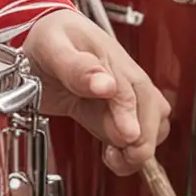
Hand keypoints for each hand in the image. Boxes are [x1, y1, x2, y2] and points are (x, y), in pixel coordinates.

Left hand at [22, 8, 169, 175]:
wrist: (41, 40)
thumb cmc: (50, 37)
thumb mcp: (52, 47)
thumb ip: (76, 66)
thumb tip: (105, 84)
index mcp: (109, 56)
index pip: (128, 89)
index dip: (128, 115)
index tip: (128, 135)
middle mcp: (125, 76)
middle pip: (152, 111)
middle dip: (143, 138)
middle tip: (124, 155)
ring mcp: (125, 95)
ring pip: (153, 126)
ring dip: (141, 148)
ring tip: (117, 158)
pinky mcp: (117, 113)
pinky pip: (137, 136)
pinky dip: (132, 151)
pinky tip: (114, 157)